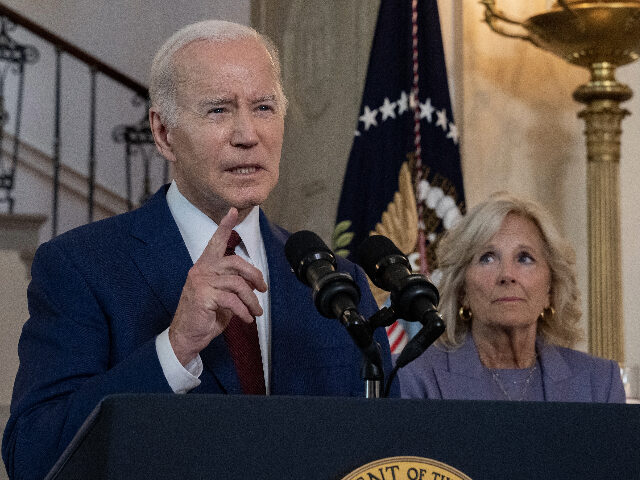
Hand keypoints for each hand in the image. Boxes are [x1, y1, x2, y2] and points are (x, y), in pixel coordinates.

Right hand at [169, 208, 266, 365]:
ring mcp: (201, 282)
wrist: (187, 336)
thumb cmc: (205, 315)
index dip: (225, 226)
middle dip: (254, 275)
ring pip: (238, 284)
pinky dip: (244, 310)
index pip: (215, 241)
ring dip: (252, 300)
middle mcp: (201, 270)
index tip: (233, 211)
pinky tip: (247, 318)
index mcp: (205, 266)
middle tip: (263, 289)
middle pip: (236, 262)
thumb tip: (253, 282)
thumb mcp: (221, 296)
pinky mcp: (204, 297)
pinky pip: (232, 300)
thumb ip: (233, 284)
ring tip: (256, 311)